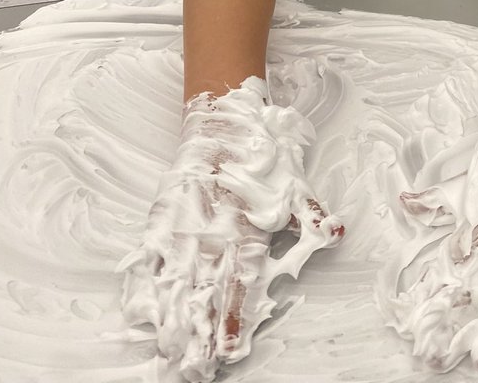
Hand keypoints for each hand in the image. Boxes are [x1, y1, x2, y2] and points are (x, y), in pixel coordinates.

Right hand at [118, 76, 343, 381]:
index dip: (231, 318)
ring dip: (173, 315)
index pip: (239, 283)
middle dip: (198, 331)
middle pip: (204, 290)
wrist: (225, 118)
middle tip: (191, 366)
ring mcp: (187, 222)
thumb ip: (311, 215)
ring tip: (168, 349)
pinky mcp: (168, 212)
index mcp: (246, 227)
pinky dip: (148, 279)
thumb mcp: (295, 184)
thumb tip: (335, 233)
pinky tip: (142, 306)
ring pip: (178, 277)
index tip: (224, 350)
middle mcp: (214, 230)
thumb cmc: (264, 154)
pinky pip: (154, 251)